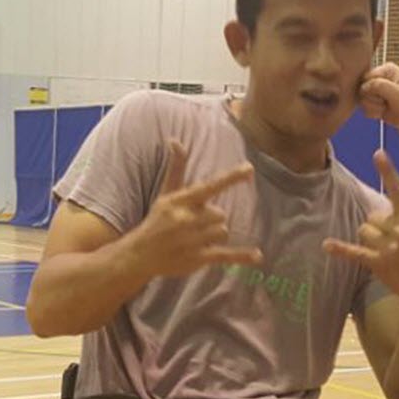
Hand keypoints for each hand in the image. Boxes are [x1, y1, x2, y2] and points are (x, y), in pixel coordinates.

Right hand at [123, 141, 262, 278]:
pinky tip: (258, 256)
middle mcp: (186, 219)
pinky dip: (242, 257)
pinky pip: (225, 255)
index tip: (249, 169)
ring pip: (223, 232)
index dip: (230, 178)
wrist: (140, 254)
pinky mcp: (197, 258)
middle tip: (194, 225)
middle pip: (220, 214)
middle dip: (212, 219)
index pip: (210, 186)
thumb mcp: (165, 194)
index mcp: (181, 201)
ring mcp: (192, 240)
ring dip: (214, 235)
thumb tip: (175, 140)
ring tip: (195, 239)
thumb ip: (176, 168)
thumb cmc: (157, 221)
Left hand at [323, 151, 398, 311]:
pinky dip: (340, 249)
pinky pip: (354, 252)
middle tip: (392, 238)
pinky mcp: (377, 264)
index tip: (379, 153)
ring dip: (368, 236)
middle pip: (374, 215)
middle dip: (379, 224)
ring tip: (383, 248)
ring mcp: (388, 248)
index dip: (388, 171)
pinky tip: (326, 245)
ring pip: (363, 229)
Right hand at [357, 63, 398, 129]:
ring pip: (361, 99)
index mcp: (386, 69)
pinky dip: (373, 112)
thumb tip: (363, 87)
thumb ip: (379, 85)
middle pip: (361, 88)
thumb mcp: (396, 93)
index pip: (367, 77)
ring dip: (374, 107)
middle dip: (374, 99)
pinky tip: (384, 111)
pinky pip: (363, 108)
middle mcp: (379, 77)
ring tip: (386, 106)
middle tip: (387, 101)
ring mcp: (375, 89)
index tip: (388, 94)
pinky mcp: (372, 100)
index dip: (373, 89)